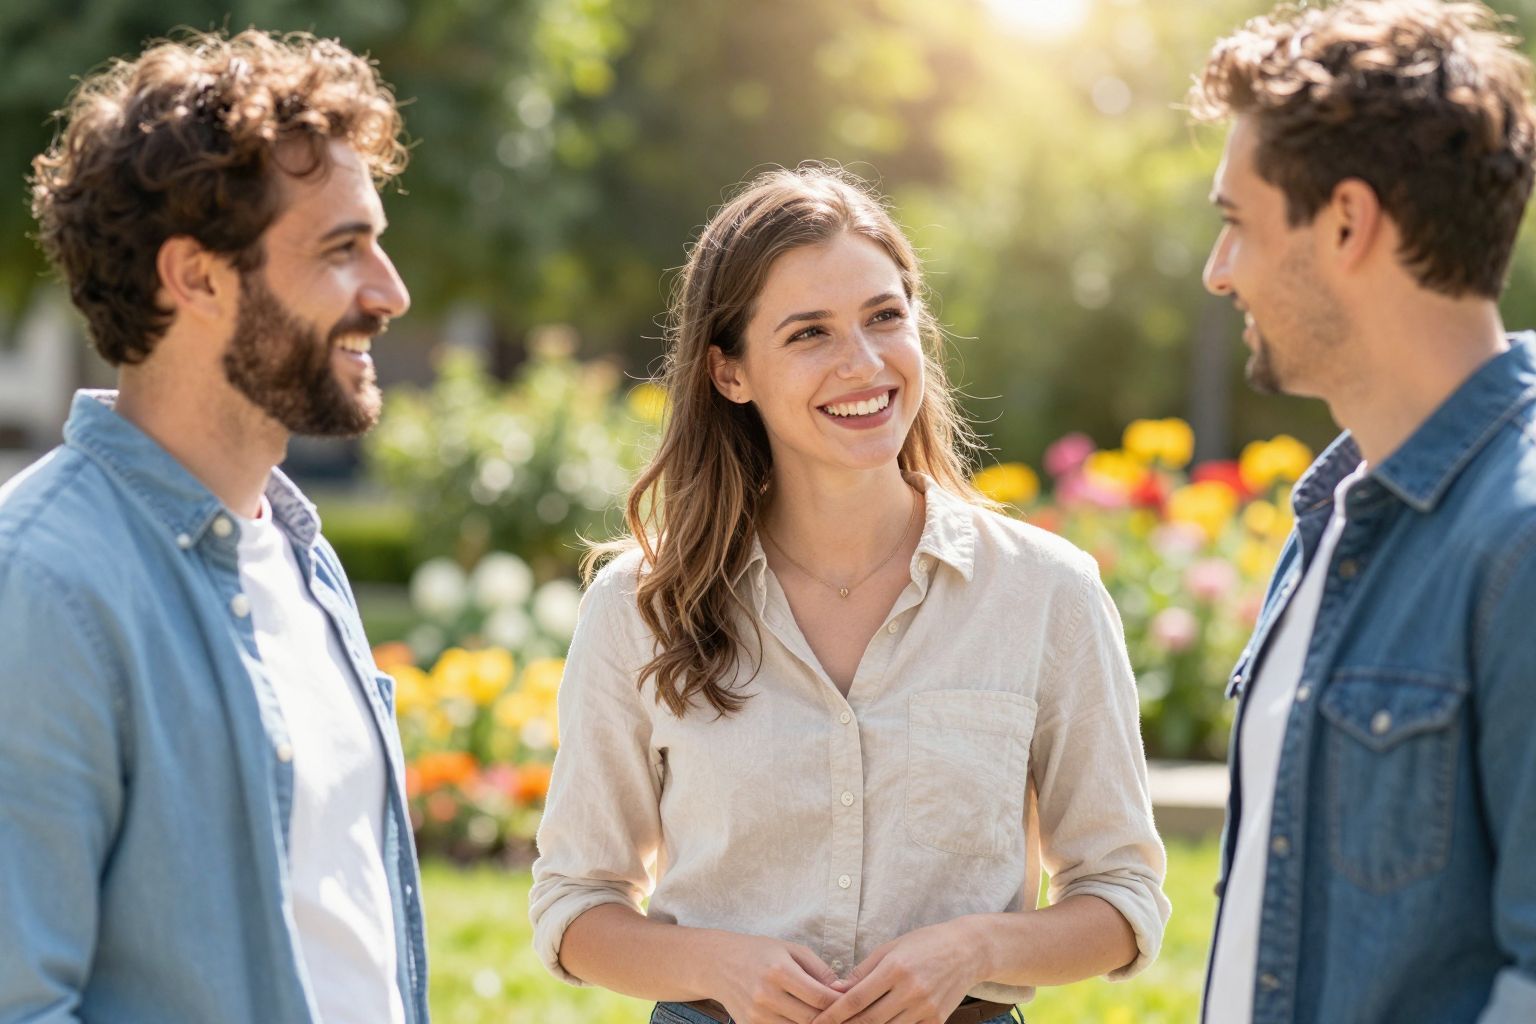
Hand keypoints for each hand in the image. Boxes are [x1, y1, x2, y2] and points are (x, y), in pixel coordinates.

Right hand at [707, 932, 843, 1023]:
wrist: (718, 963)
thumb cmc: (760, 952)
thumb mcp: (791, 950)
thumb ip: (819, 970)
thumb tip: (843, 991)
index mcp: (779, 971)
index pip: (820, 998)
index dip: (841, 1005)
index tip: (854, 1004)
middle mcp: (766, 996)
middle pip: (812, 1020)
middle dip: (833, 1020)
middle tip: (849, 1017)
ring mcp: (756, 1016)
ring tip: (827, 1019)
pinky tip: (805, 1021)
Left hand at [810, 921, 978, 1023]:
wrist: (968, 950)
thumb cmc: (924, 944)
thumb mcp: (891, 948)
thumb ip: (864, 971)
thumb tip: (836, 990)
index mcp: (895, 968)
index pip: (856, 999)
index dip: (833, 1014)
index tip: (817, 1022)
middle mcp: (911, 991)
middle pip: (869, 1020)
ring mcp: (926, 1008)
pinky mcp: (937, 1021)